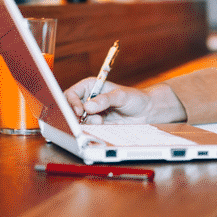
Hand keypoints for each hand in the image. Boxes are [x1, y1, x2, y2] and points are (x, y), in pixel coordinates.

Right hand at [64, 80, 184, 124]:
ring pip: (78, 120)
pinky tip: (103, 125)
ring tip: (101, 121)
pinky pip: (87, 128)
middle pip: (70, 108)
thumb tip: (88, 106)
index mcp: (90, 87)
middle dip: (76, 115)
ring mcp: (91, 112)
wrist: (146, 112)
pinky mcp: (96, 123)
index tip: (80, 111)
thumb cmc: (135, 98)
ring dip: (87, 123)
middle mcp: (88, 99)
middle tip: (86, 119)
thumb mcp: (121, 96)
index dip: (71, 102)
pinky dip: (93, 128)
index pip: (71, 93)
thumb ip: (105, 100)